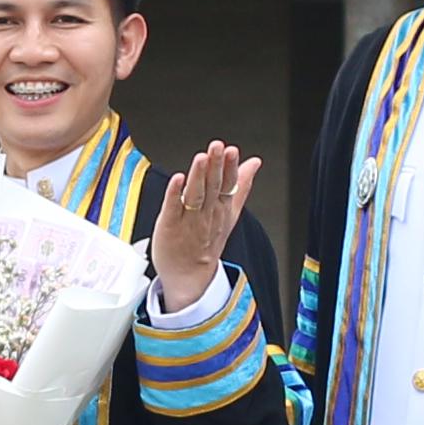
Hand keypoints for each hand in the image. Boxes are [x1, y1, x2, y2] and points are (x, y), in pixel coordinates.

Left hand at [146, 139, 265, 309]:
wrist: (189, 277)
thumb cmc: (206, 242)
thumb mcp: (229, 213)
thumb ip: (241, 186)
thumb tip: (254, 163)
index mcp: (221, 208)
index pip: (229, 185)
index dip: (230, 167)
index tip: (232, 150)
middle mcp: (207, 213)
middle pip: (213, 187)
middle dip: (216, 166)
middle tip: (217, 147)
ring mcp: (188, 220)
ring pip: (195, 195)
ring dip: (198, 176)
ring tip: (201, 158)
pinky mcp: (169, 226)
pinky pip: (172, 208)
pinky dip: (175, 193)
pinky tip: (178, 179)